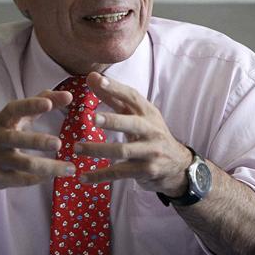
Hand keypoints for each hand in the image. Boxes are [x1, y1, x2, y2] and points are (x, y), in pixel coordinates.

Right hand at [0, 90, 75, 189]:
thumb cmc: (0, 135)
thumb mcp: (13, 119)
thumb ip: (39, 106)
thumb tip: (68, 95)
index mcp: (2, 121)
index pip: (14, 109)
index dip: (31, 105)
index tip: (49, 103)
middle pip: (16, 139)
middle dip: (37, 141)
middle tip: (59, 144)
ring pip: (22, 164)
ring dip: (47, 167)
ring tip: (69, 168)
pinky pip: (19, 180)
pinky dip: (36, 179)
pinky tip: (52, 177)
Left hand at [76, 72, 192, 194]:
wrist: (178, 164)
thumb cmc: (151, 134)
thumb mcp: (138, 115)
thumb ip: (114, 98)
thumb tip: (91, 77)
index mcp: (148, 113)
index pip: (132, 97)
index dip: (115, 88)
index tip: (97, 80)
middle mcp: (151, 130)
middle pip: (132, 124)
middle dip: (113, 121)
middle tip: (93, 119)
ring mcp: (150, 152)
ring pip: (123, 150)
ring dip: (98, 149)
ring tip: (76, 147)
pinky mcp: (146, 171)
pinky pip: (120, 173)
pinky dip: (100, 175)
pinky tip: (83, 177)